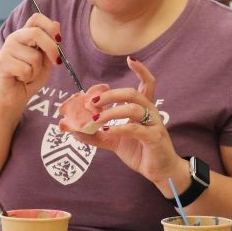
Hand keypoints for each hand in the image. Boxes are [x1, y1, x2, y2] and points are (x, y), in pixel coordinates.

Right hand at [0, 14, 61, 110]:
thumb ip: (51, 45)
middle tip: (56, 62)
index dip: (50, 26)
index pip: (36, 18)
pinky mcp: (2, 63)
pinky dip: (28, 77)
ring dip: (37, 70)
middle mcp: (15, 38)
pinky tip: (20, 78)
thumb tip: (57, 23)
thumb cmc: (29, 77)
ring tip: (28, 74)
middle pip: (37, 33)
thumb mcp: (46, 61)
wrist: (13, 96)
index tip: (59, 40)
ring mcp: (7, 50)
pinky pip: (26, 69)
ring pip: (34, 56)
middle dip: (52, 49)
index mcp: (26, 34)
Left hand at [78, 56, 184, 188]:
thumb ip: (95, 134)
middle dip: (111, 95)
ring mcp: (154, 124)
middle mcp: (151, 112)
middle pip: (133, 94)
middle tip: (93, 101)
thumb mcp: (114, 141)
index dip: (140, 70)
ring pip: (134, 109)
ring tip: (95, 120)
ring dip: (111, 112)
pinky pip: (136, 128)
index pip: (147, 83)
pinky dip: (119, 128)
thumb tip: (72, 128)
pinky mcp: (154, 138)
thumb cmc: (140, 151)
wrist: (159, 171)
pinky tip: (107, 131)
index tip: (130, 59)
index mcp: (144, 109)